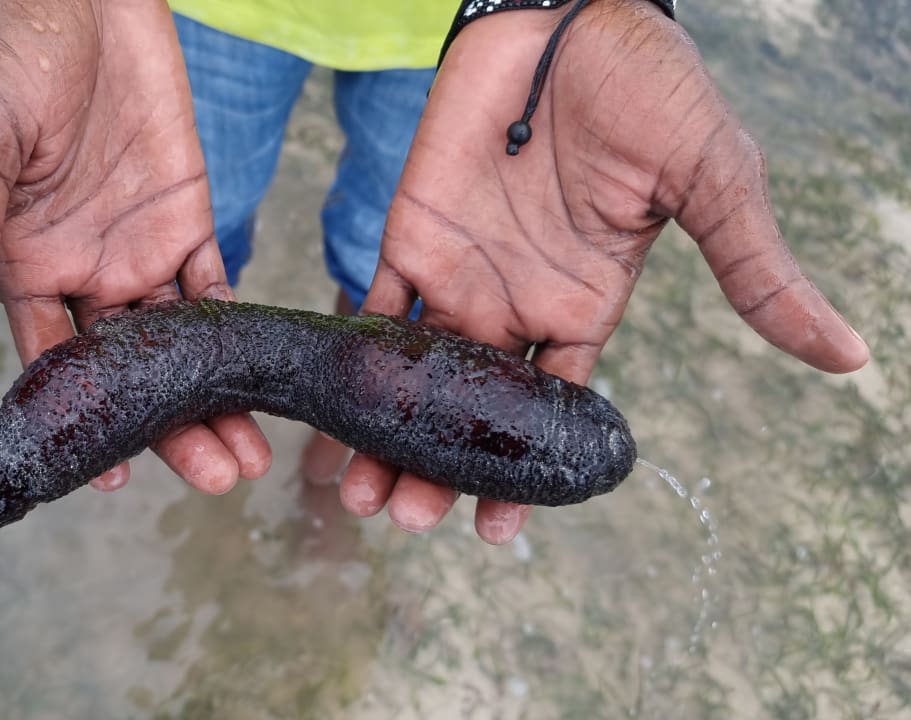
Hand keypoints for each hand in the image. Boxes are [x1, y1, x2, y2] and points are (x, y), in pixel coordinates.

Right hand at [0, 0, 269, 492]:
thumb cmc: (9, 62)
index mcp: (22, 267)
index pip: (51, 364)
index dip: (80, 422)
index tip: (107, 482)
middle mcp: (82, 270)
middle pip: (127, 368)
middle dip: (167, 426)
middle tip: (215, 478)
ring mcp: (137, 244)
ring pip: (178, 341)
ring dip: (213, 394)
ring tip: (248, 451)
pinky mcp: (187, 213)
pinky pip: (214, 282)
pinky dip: (235, 329)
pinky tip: (259, 373)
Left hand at [340, 0, 868, 542]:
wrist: (566, 14)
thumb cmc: (647, 89)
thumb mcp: (711, 182)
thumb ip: (754, 271)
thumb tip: (848, 354)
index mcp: (586, 304)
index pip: (551, 408)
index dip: (523, 470)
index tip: (499, 532)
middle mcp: (518, 302)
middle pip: (472, 408)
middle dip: (439, 467)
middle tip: (408, 521)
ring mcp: (460, 272)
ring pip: (415, 375)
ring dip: (384, 433)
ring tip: (359, 494)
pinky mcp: (410, 233)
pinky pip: (372, 309)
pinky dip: (350, 360)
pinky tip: (330, 410)